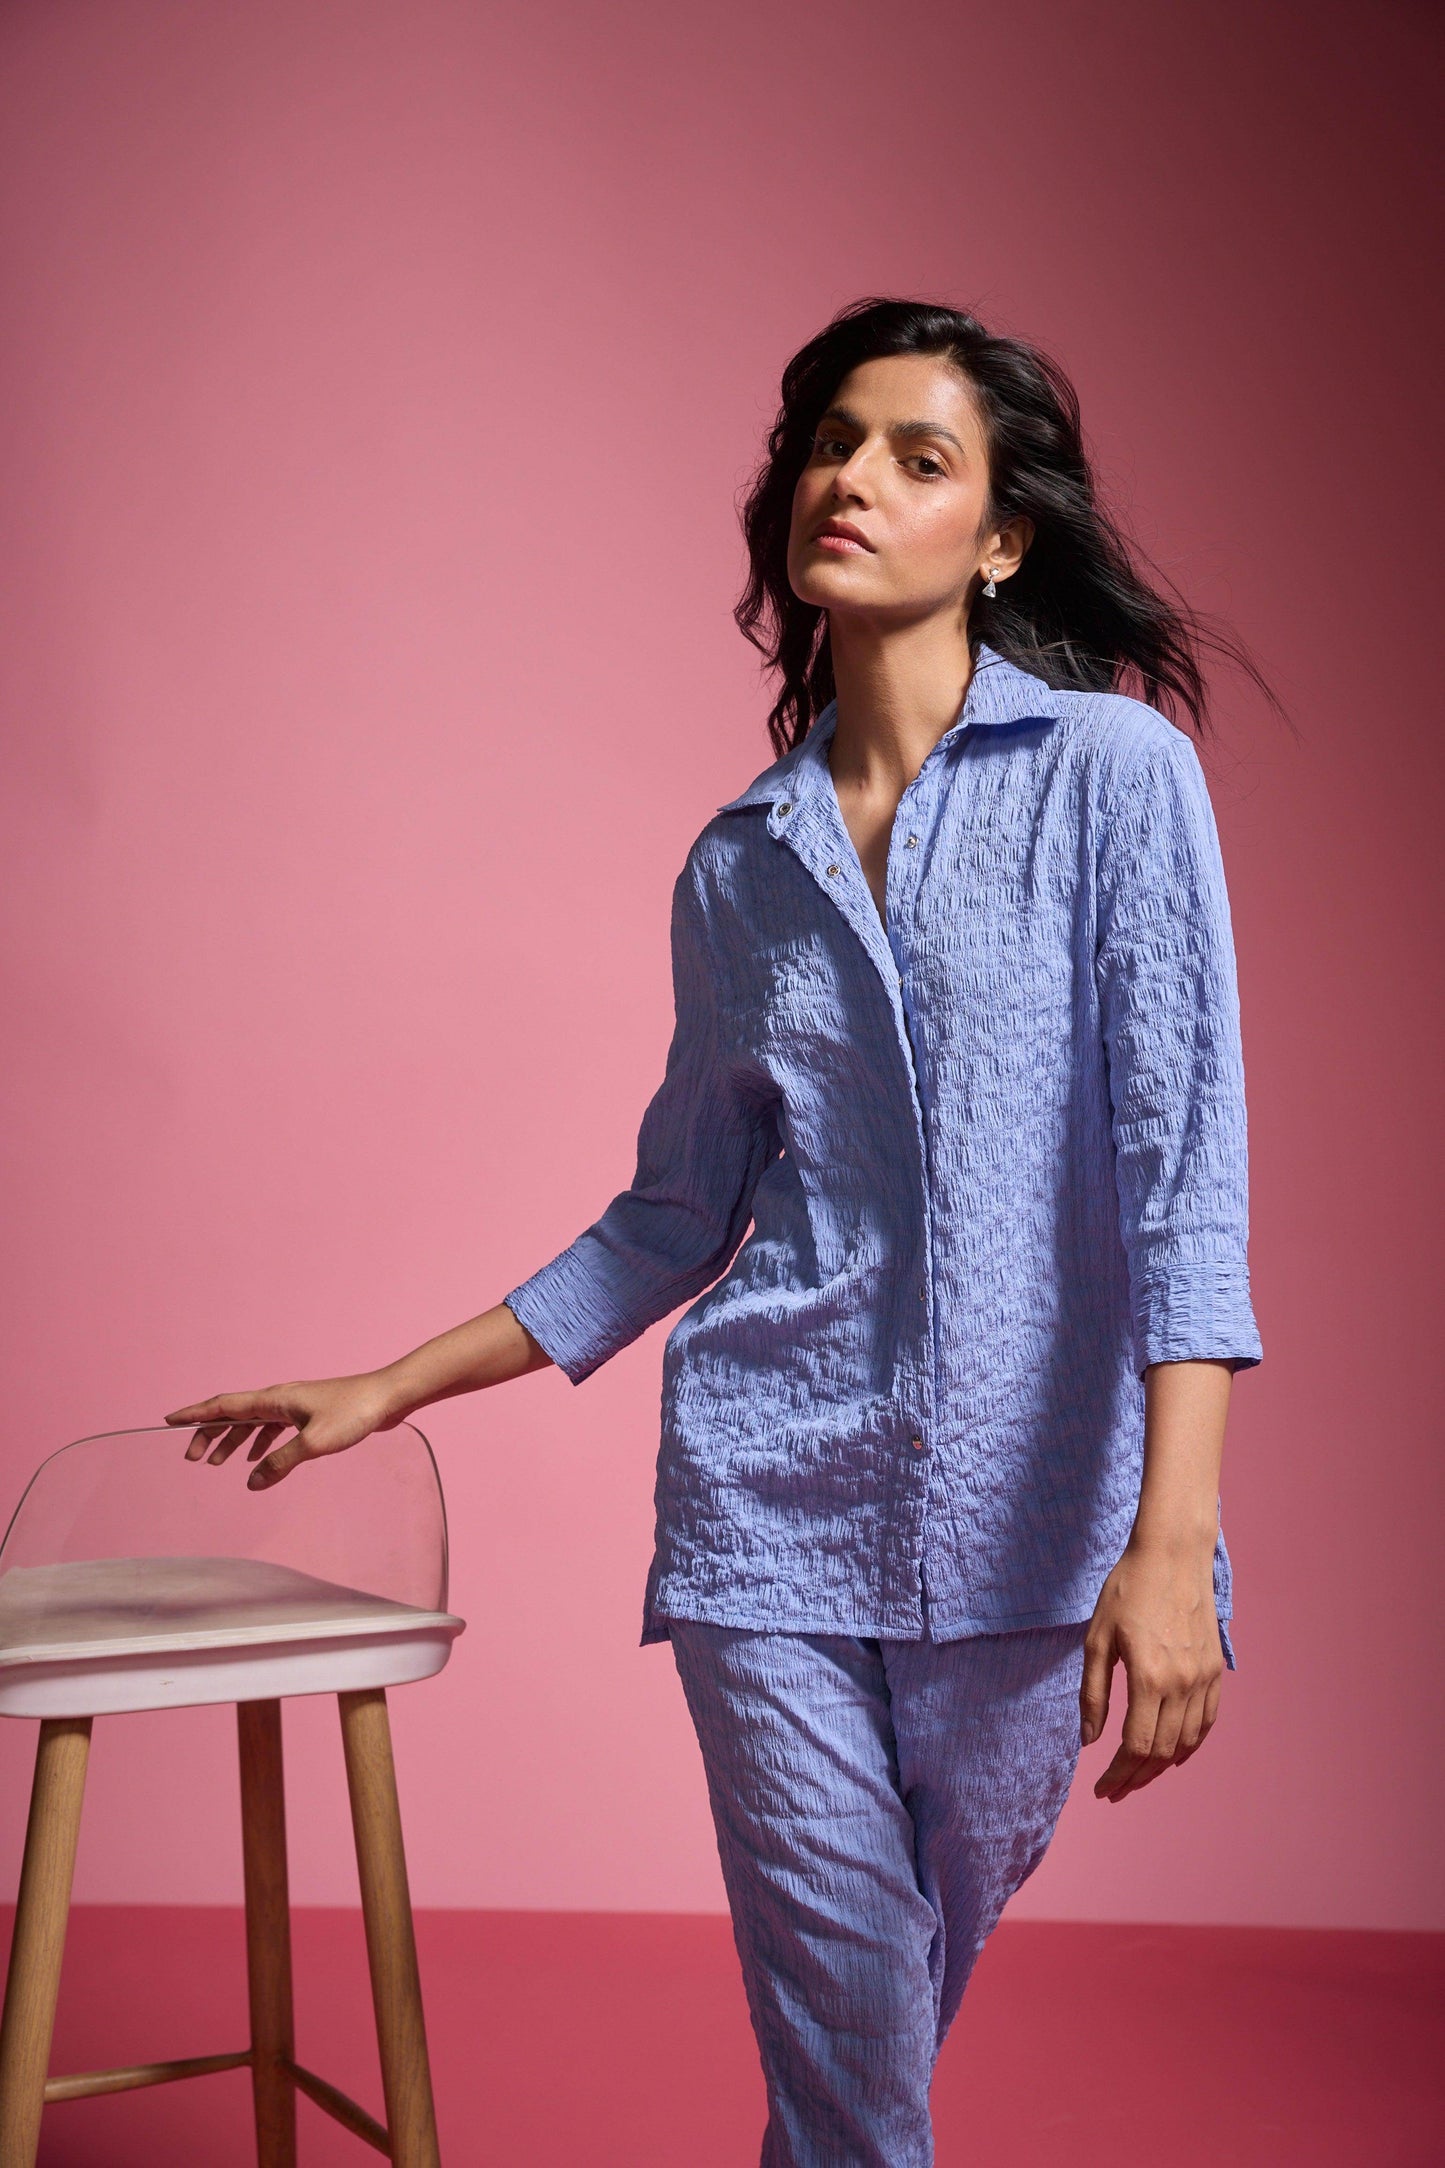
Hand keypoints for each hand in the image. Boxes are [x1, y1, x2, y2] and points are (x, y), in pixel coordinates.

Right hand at [164, 1372, 402, 1489]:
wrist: (388, 1397)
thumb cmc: (354, 1413)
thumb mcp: (313, 1444)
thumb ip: (280, 1463)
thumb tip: (251, 1482)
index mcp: (274, 1399)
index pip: (224, 1405)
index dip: (195, 1413)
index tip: (169, 1419)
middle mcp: (279, 1399)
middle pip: (233, 1414)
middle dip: (209, 1434)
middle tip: (191, 1458)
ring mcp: (294, 1406)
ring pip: (253, 1423)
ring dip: (232, 1441)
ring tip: (215, 1464)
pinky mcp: (309, 1415)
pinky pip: (273, 1429)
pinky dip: (259, 1443)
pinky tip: (256, 1460)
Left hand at [1078, 1534, 1223, 1802]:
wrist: (1173, 1553)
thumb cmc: (1127, 1589)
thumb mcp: (1097, 1638)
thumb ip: (1093, 1693)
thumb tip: (1089, 1741)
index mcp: (1148, 1678)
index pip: (1136, 1748)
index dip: (1117, 1775)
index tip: (1101, 1789)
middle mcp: (1182, 1684)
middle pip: (1162, 1753)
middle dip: (1136, 1778)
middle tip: (1114, 1790)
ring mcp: (1203, 1678)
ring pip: (1186, 1742)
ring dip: (1162, 1767)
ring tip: (1138, 1776)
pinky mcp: (1215, 1669)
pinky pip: (1207, 1722)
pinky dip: (1190, 1745)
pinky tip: (1173, 1753)